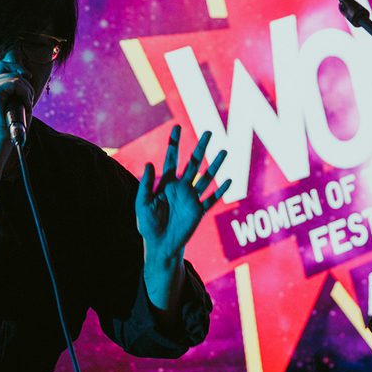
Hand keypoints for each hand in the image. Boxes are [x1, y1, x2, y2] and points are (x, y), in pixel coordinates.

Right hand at [0, 57, 34, 191]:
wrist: (0, 140)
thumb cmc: (8, 124)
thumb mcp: (12, 102)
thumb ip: (15, 88)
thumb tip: (26, 73)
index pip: (1, 65)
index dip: (16, 67)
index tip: (28, 76)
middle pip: (9, 69)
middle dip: (25, 82)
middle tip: (29, 99)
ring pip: (15, 78)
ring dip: (27, 91)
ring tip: (28, 105)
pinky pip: (16, 84)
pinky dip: (25, 94)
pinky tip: (26, 105)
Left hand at [135, 126, 229, 262]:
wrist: (159, 245)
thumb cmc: (148, 224)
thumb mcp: (142, 203)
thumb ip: (146, 184)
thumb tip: (150, 163)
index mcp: (167, 183)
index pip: (172, 158)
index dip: (174, 142)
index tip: (177, 126)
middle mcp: (181, 187)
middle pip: (193, 163)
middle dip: (201, 147)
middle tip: (209, 132)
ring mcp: (191, 198)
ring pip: (206, 177)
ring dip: (215, 165)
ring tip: (224, 151)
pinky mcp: (198, 211)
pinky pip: (211, 199)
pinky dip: (220, 190)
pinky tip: (229, 180)